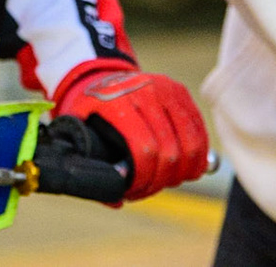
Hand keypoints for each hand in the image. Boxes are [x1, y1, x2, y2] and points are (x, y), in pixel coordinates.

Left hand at [52, 58, 208, 199]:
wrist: (102, 77)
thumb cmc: (90, 111)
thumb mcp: (77, 130)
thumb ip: (89, 165)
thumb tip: (116, 199)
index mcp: (117, 102)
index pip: (144, 149)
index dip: (145, 178)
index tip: (135, 190)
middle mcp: (145, 91)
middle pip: (169, 150)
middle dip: (162, 180)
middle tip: (151, 189)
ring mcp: (166, 88)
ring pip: (190, 142)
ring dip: (184, 171)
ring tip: (170, 181)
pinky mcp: (181, 91)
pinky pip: (198, 130)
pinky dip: (198, 155)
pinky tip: (188, 169)